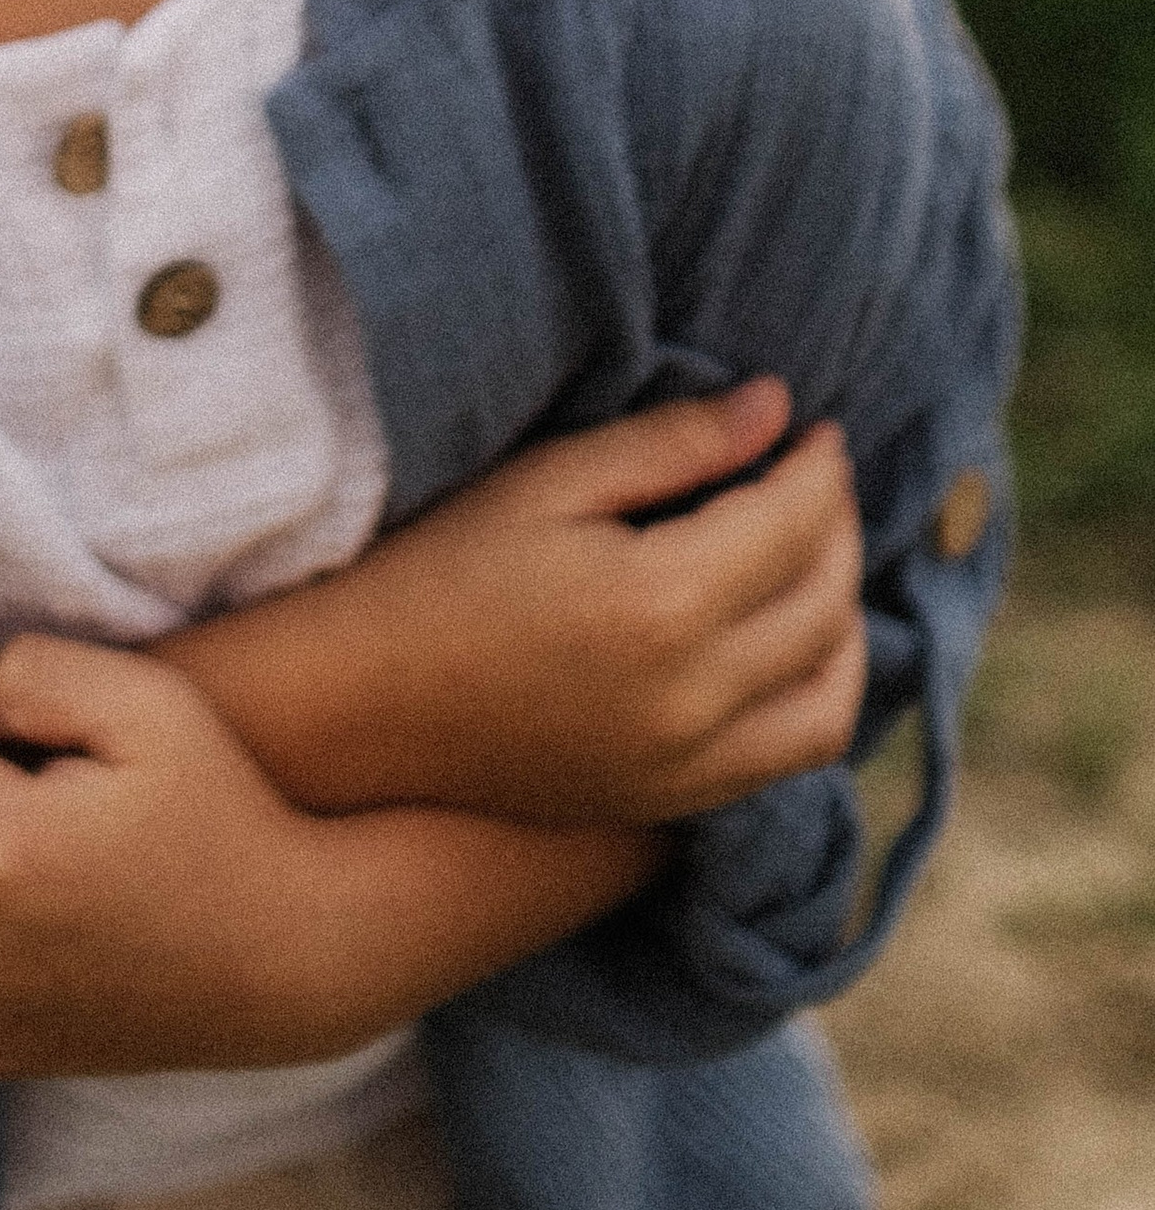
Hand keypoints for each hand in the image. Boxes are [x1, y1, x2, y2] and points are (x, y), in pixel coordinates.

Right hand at [174, 377, 866, 827]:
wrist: (363, 705)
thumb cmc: (439, 569)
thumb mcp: (545, 482)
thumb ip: (670, 444)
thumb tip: (777, 406)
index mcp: (659, 602)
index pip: (792, 523)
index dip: (818, 466)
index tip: (814, 427)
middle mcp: (692, 697)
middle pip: (824, 602)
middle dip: (838, 526)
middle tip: (817, 475)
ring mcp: (688, 765)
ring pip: (833, 692)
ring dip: (847, 618)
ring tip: (818, 557)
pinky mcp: (674, 802)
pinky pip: (795, 757)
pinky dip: (822, 695)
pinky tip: (794, 646)